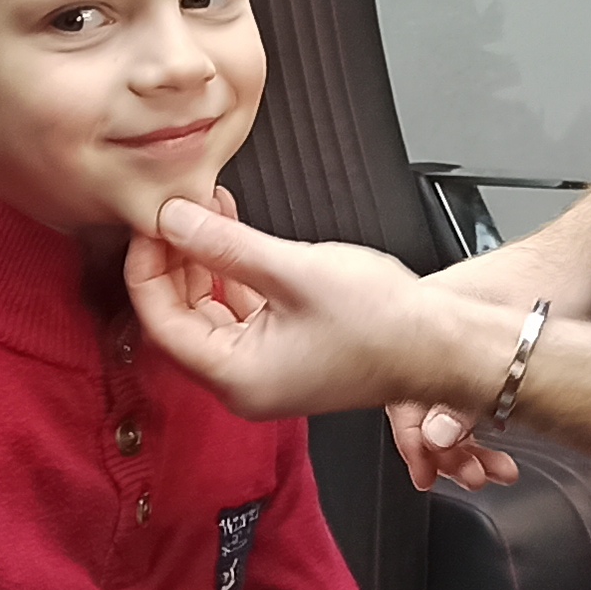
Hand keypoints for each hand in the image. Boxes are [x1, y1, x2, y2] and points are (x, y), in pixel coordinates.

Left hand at [126, 201, 492, 423]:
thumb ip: (224, 244)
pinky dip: (233, 272)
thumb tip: (172, 219)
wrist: (442, 343)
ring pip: (210, 311)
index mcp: (236, 377)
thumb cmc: (383, 321)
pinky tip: (234, 231)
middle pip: (181, 317)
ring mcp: (265, 369)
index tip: (150, 223)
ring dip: (205, 260)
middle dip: (175, 259)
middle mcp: (244, 383)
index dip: (148, 267)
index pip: (161, 322)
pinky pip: (241, 312)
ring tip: (206, 207)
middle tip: (175, 208)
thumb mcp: (292, 270)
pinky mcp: (286, 353)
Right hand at [387, 235, 590, 491]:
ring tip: (494, 468)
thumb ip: (467, 398)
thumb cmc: (554, 280)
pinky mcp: (479, 342)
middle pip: (421, 402)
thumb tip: (435, 437)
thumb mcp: (513, 350)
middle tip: (473, 475)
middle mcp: (433, 327)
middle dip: (446, 449)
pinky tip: (498, 437)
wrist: (587, 255)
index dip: (412, 442)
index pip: (399, 394)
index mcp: (425, 319)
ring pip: (445, 400)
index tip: (427, 474)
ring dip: (467, 441)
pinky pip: (464, 390)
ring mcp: (455, 334)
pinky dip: (479, 420)